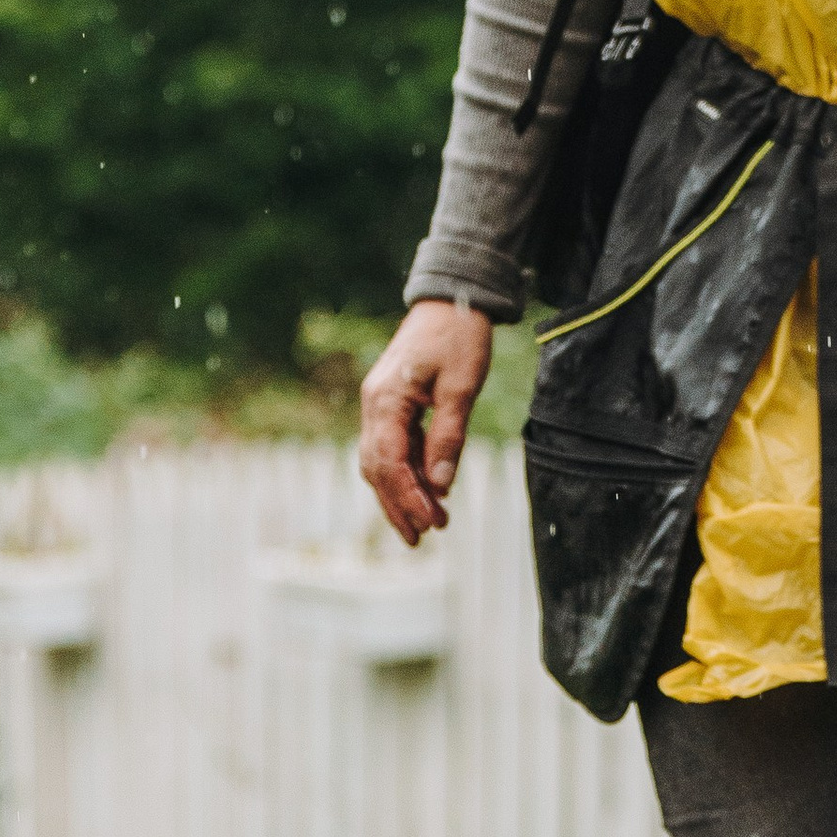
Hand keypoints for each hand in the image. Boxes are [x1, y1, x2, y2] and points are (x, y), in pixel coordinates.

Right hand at [359, 301, 493, 544]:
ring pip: (381, 461)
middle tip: (423, 538)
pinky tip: (428, 490)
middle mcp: (374, 404)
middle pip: (376, 468)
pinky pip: (392, 446)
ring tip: (427, 524)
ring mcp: (379, 404)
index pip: (388, 461)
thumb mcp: (462, 386)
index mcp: (385, 398)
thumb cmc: (459, 336)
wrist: (452, 298)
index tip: (430, 524)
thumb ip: (449, 435)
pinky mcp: (392, 403)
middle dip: (398, 505)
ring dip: (401, 493)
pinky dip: (407, 472)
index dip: (407, 497)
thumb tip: (442, 485)